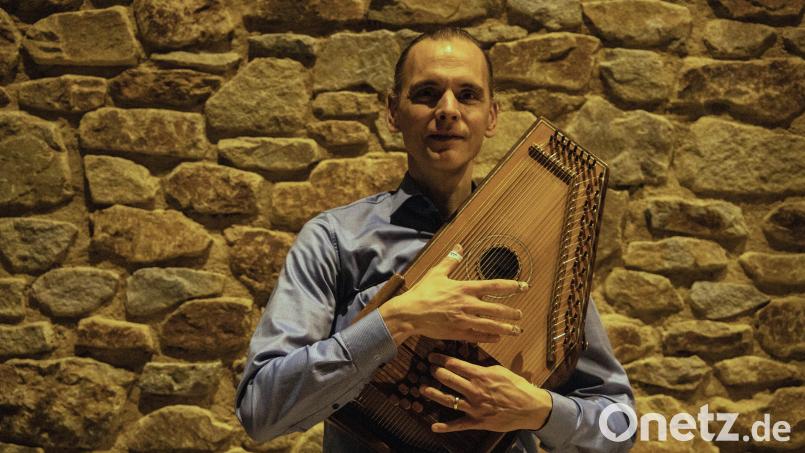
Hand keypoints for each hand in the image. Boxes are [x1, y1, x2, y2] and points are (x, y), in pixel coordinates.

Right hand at [378, 244, 527, 345]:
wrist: (409, 313)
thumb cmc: (422, 292)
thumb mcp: (437, 273)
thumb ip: (451, 260)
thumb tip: (459, 246)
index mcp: (464, 288)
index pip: (492, 286)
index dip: (510, 286)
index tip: (523, 286)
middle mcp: (466, 304)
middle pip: (495, 309)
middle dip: (510, 313)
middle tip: (520, 315)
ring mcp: (463, 320)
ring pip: (489, 325)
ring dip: (504, 328)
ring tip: (515, 330)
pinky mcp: (457, 332)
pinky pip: (477, 336)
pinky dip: (489, 337)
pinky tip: (497, 338)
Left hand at [421, 352, 552, 432]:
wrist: (531, 407)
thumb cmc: (517, 387)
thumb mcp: (500, 371)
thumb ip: (482, 367)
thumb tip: (468, 363)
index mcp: (481, 375)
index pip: (455, 364)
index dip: (441, 359)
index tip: (432, 356)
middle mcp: (475, 390)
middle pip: (449, 379)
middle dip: (436, 372)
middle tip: (428, 369)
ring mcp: (475, 407)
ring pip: (448, 400)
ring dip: (433, 394)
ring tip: (422, 388)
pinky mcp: (478, 421)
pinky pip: (459, 424)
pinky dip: (446, 427)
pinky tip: (434, 427)